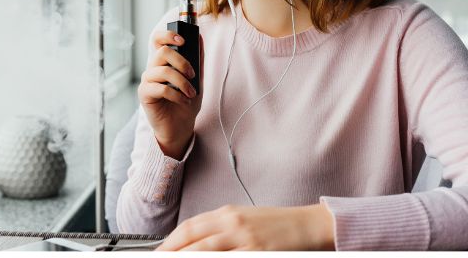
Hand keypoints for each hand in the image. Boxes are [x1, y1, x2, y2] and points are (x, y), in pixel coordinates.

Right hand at [137, 30, 203, 158]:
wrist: (181, 127)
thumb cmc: (186, 102)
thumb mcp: (197, 80)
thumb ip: (198, 60)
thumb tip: (200, 38)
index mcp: (164, 62)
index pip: (158, 39)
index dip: (168, 35)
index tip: (183, 41)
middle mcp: (153, 68)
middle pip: (163, 52)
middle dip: (182, 62)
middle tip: (193, 75)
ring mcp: (147, 80)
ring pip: (163, 70)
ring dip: (182, 82)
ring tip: (191, 94)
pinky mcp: (145, 94)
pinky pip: (160, 88)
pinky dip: (176, 95)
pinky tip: (183, 101)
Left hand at [155, 204, 334, 250]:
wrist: (308, 224)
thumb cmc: (276, 224)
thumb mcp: (244, 219)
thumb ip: (218, 228)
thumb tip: (193, 242)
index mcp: (227, 213)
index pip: (189, 227)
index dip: (170, 241)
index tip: (159, 252)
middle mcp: (233, 224)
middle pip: (193, 239)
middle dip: (172, 252)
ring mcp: (246, 240)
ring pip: (206, 251)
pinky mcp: (258, 252)